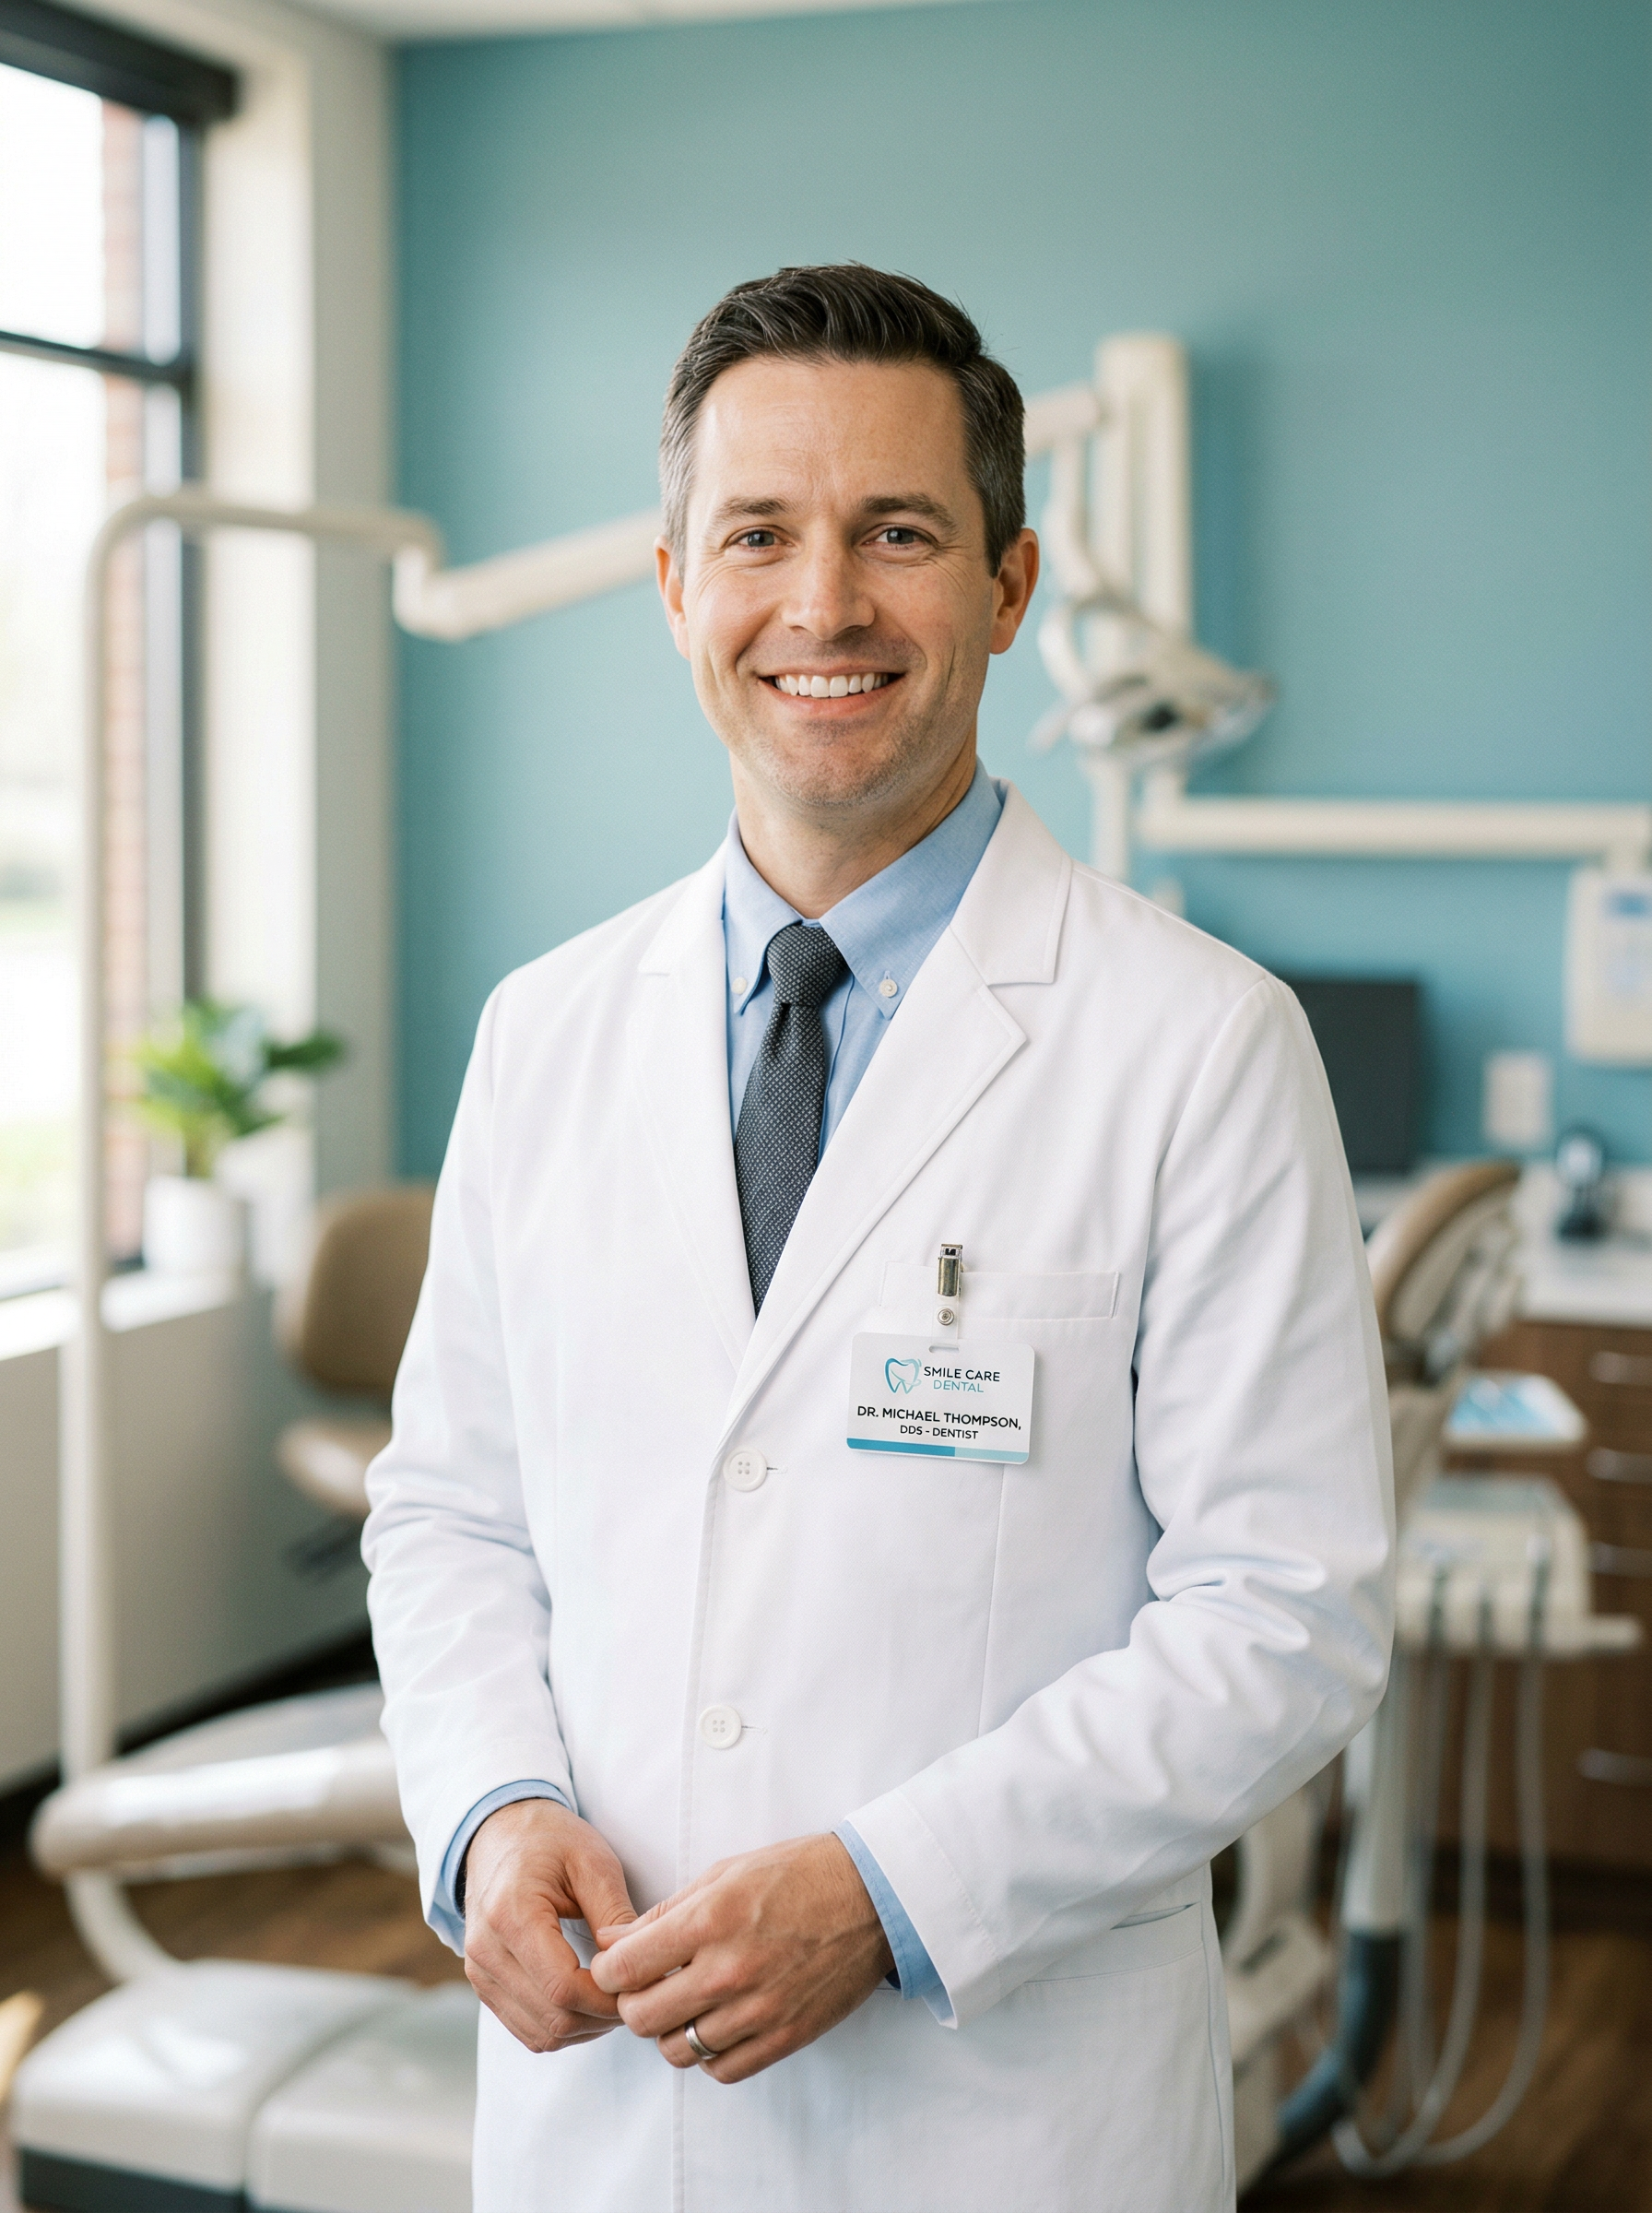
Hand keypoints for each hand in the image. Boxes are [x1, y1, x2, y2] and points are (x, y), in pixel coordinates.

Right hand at [461, 1798, 638, 2052]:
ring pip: (542, 2035)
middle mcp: (486, 1951)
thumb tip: (635, 1966)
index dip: (608, 2000)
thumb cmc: (549, 1840)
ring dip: (586, 2028)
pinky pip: (528, 2031)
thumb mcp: (592, 1861)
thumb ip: (615, 1915)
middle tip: (636, 1994)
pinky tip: (589, 2003)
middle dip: (602, 2017)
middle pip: (554, 2019)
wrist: (499, 1832)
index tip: (640, 1983)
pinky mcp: (484, 1985)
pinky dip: (564, 2028)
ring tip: (615, 1998)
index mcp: (511, 1914)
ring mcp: (480, 1973)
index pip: (563, 1988)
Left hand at [589, 1833, 893, 2083]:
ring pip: (677, 2051)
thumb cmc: (797, 1873)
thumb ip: (664, 1912)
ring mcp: (758, 2011)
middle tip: (646, 1987)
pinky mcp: (785, 2038)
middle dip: (633, 2004)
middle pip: (642, 2019)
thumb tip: (612, 1943)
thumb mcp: (724, 1873)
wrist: (872, 1897)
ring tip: (685, 2004)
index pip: (623, 1971)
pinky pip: (722, 2070)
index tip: (616, 1967)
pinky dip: (709, 2054)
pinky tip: (717, 2024)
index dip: (609, 1972)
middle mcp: (728, 1971)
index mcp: (708, 1921)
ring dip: (670, 2031)